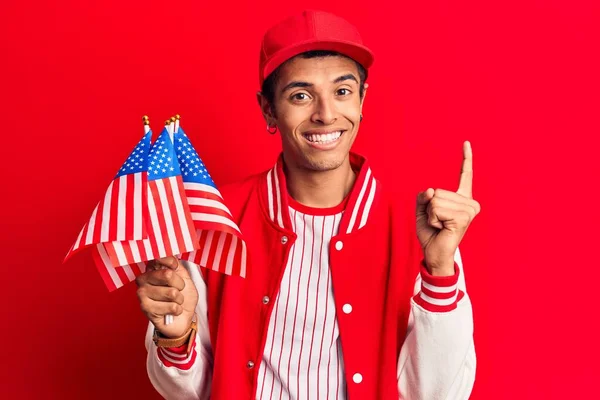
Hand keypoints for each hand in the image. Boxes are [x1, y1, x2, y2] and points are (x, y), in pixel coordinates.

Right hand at [135, 256, 198, 337]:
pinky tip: (172, 311)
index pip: (159, 257)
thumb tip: (167, 256)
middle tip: (177, 291)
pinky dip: (177, 310)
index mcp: (151, 269)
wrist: (184, 318)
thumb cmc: (183, 297)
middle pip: (167, 274)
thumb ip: (176, 265)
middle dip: (180, 285)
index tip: (175, 269)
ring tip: (175, 302)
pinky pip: (171, 306)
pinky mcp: (145, 308)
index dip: (173, 264)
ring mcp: (142, 294)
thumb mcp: (184, 277)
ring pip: (171, 292)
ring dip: (179, 299)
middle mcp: (143, 279)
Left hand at [416, 141, 480, 275]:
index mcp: (462, 199)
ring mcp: (469, 210)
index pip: (465, 175)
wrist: (435, 253)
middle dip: (429, 207)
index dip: (466, 158)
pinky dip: (432, 219)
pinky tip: (441, 228)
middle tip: (437, 222)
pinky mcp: (463, 217)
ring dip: (430, 214)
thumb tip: (431, 190)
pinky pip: (436, 208)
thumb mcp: (422, 210)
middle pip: (438, 191)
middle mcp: (469, 203)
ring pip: (436, 199)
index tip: (466, 142)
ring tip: (439, 226)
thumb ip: (424, 197)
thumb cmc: (431, 233)